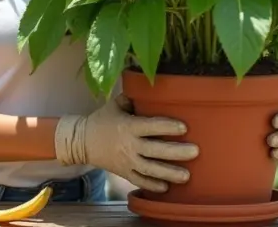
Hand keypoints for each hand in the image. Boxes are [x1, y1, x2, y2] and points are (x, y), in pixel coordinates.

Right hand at [55, 94, 198, 192]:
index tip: (184, 127)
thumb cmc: (102, 120)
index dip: (167, 127)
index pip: (150, 126)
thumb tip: (153, 89)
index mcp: (127, 126)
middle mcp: (129, 145)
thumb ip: (133, 98)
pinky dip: (152, 186)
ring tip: (186, 176)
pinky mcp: (124, 173)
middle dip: (176, 152)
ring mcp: (126, 162)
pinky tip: (166, 188)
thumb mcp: (115, 105)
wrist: (82, 141)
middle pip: (155, 151)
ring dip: (169, 173)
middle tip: (195, 151)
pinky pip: (139, 181)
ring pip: (150, 170)